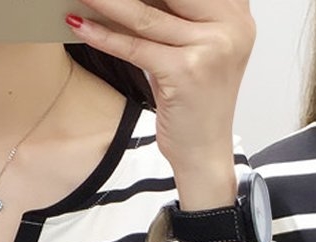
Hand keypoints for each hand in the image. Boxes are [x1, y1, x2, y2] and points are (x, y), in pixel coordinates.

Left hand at [67, 0, 252, 180]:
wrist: (205, 152)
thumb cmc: (195, 101)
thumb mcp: (193, 47)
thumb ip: (175, 13)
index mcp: (235, 13)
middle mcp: (231, 26)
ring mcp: (211, 49)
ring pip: (145, 15)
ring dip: (104, 1)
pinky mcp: (187, 72)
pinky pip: (136, 46)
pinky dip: (103, 35)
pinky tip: (79, 24)